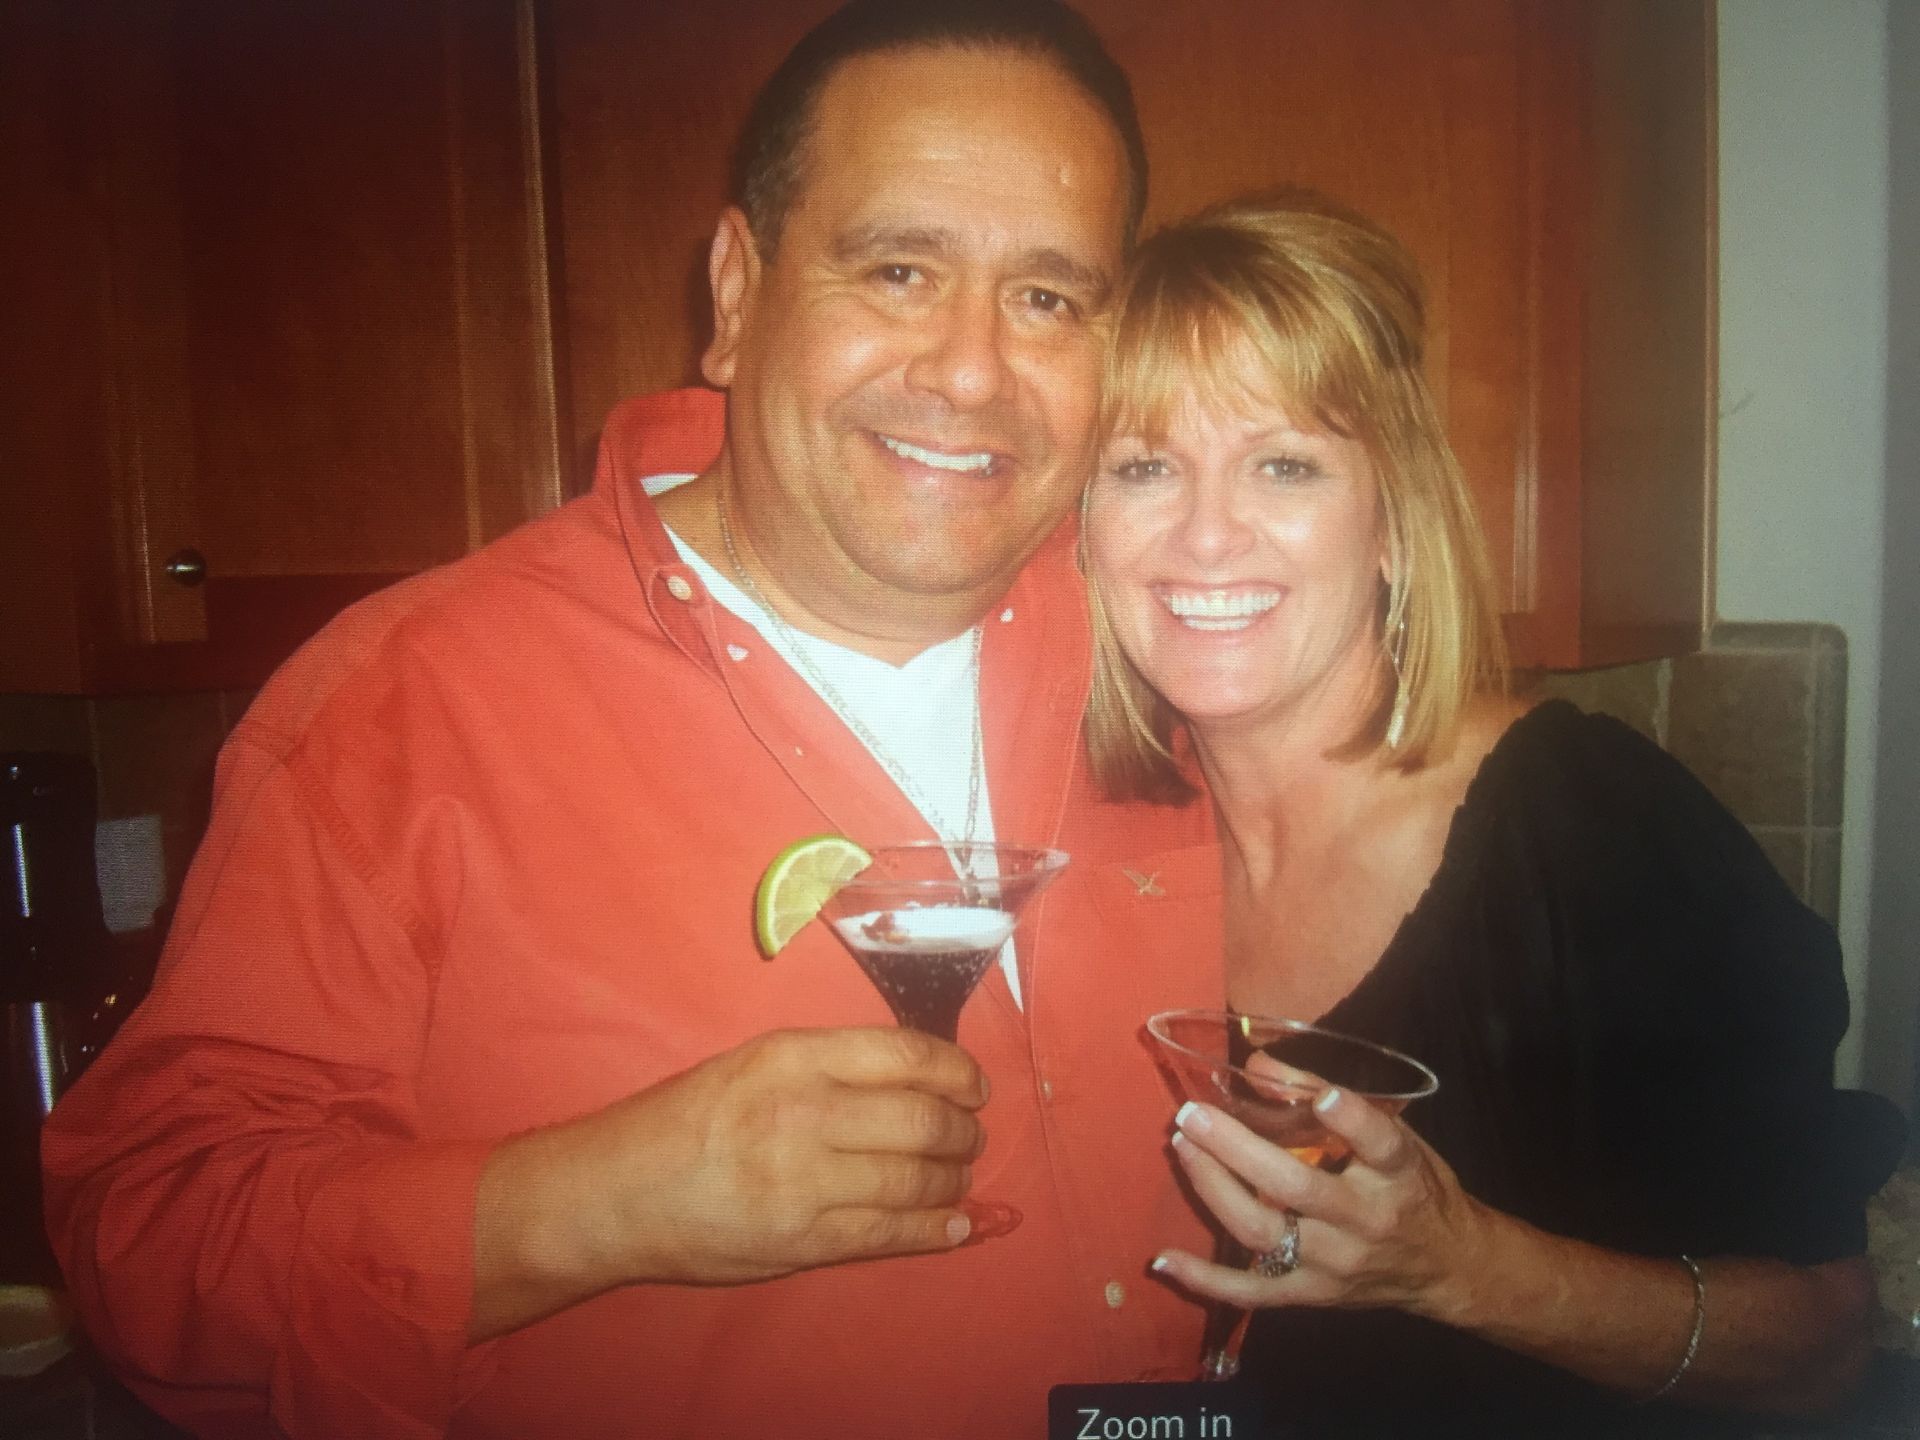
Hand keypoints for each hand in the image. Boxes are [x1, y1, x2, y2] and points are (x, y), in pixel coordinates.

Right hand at [476, 1026, 987, 1326]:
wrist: (614, 1194)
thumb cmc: (683, 1121)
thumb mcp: (753, 1063)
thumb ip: (830, 1066)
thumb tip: (917, 1077)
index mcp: (792, 1056)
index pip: (905, 1055)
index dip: (956, 1072)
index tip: (973, 1086)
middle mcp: (804, 1112)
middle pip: (922, 1120)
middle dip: (962, 1132)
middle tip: (968, 1136)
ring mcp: (803, 1181)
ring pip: (914, 1180)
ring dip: (952, 1180)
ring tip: (956, 1177)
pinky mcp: (801, 1240)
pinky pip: (890, 1234)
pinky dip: (935, 1230)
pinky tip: (955, 1224)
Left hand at [1150, 1076, 1499, 1323]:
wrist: (1447, 1268)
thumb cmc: (1414, 1188)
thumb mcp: (1396, 1138)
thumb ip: (1330, 1097)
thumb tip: (1256, 1063)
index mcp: (1397, 1174)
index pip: (1380, 1144)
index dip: (1351, 1119)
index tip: (1323, 1096)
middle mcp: (1365, 1221)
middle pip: (1297, 1187)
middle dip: (1237, 1149)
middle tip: (1193, 1114)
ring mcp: (1334, 1264)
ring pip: (1264, 1232)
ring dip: (1213, 1189)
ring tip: (1181, 1147)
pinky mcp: (1311, 1294)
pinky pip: (1251, 1291)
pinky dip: (1205, 1279)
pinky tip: (1164, 1258)